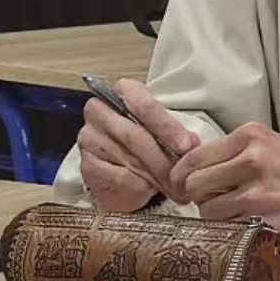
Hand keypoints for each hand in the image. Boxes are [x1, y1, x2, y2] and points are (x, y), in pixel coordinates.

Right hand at [75, 79, 198, 213]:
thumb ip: (176, 134)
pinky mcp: (87, 165)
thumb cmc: (147, 142)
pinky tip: (151, 189)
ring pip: (128, 159)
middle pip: (134, 134)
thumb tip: (192, 145)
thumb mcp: (164, 132)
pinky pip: (117, 178)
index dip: (166, 126)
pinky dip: (139, 186)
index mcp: (122, 91)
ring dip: (155, 175)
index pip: (142, 103)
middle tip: (182, 174)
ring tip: (174, 186)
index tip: (186, 146)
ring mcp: (89, 138)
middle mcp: (99, 111)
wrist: (125, 169)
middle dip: (163, 157)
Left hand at [168, 122, 279, 246]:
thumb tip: (191, 170)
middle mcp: (251, 159)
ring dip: (216, 218)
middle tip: (213, 204)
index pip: (193, 158)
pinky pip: (228, 229)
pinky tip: (250, 225)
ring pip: (207, 211)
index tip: (183, 188)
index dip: (182, 177)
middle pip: (194, 185)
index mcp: (250, 136)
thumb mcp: (271, 147)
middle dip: (198, 198)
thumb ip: (234, 154)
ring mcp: (257, 191)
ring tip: (239, 214)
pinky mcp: (265, 219)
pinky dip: (232, 232)